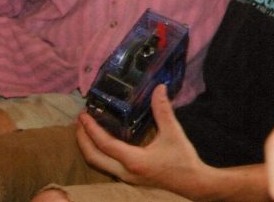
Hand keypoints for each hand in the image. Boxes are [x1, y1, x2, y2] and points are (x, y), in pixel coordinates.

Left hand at [76, 84, 205, 191]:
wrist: (193, 184)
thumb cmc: (183, 160)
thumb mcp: (174, 133)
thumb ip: (163, 110)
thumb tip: (158, 88)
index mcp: (134, 160)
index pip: (105, 144)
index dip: (91, 129)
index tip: (83, 115)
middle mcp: (125, 172)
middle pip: (94, 157)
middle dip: (82, 139)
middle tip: (79, 121)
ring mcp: (126, 178)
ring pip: (99, 164)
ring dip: (89, 147)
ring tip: (86, 130)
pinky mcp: (130, 179)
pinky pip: (107, 166)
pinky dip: (99, 153)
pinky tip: (103, 142)